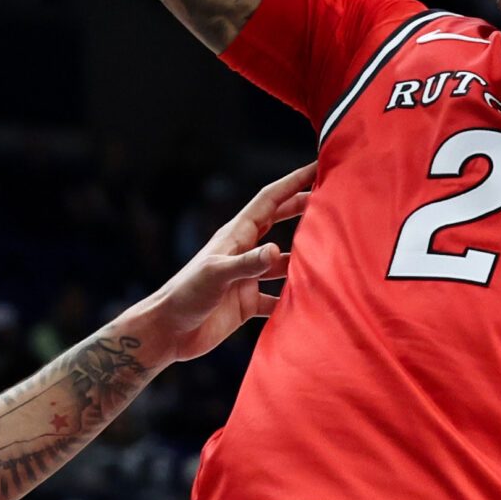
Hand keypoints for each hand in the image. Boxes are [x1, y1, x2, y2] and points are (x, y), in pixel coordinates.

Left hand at [132, 162, 314, 357]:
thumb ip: (246, 264)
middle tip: (332, 200)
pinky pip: (278, 297)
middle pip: (280, 223)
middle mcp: (244, 252)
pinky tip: (312, 300)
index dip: (292, 183)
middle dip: (303, 209)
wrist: (168, 332)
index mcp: (235, 236)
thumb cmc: (184, 295)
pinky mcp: (248, 303)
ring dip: (305, 258)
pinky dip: (295, 298)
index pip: (269, 201)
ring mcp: (247, 278)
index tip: (316, 167)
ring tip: (332, 253)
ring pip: (283, 262)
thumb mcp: (215, 274)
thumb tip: (276, 251)